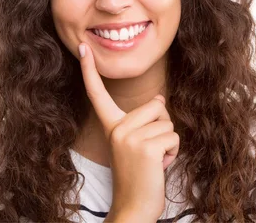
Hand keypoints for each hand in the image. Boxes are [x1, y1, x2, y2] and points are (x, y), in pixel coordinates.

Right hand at [78, 43, 179, 220]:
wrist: (134, 207)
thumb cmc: (139, 176)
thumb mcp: (138, 145)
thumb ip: (145, 121)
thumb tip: (159, 99)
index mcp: (112, 127)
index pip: (98, 95)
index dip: (90, 71)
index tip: (82, 48)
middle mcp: (117, 129)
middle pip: (156, 106)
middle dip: (163, 127)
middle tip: (151, 151)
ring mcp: (129, 137)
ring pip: (167, 122)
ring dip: (169, 142)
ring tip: (154, 160)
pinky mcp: (145, 146)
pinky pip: (173, 136)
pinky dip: (173, 152)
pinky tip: (159, 167)